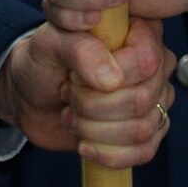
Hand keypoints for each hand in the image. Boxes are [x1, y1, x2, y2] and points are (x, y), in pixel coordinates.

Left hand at [0, 17, 176, 168]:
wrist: (32, 96)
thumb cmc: (44, 62)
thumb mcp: (50, 44)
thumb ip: (79, 50)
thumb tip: (112, 80)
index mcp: (139, 31)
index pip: (146, 60)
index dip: (108, 76)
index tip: (74, 77)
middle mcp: (155, 63)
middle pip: (143, 99)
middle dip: (94, 106)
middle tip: (68, 96)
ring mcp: (155, 98)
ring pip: (143, 128)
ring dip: (96, 131)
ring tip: (71, 117)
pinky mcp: (147, 129)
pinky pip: (145, 151)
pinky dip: (110, 155)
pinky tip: (85, 146)